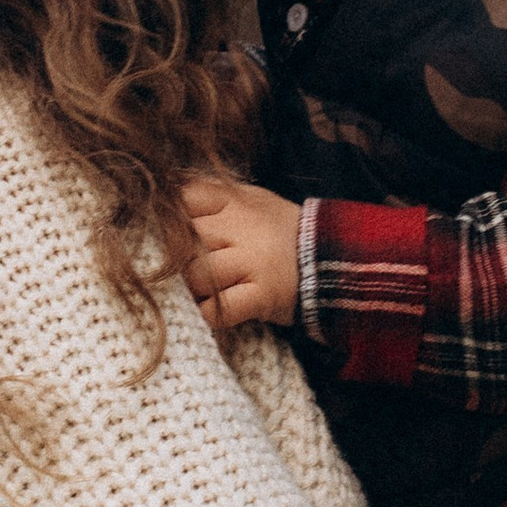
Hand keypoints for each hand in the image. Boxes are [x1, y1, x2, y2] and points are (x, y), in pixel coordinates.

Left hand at [181, 177, 303, 332]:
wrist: (335, 260)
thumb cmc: (284, 230)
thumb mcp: (255, 200)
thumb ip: (216, 196)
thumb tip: (170, 192)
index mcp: (236, 202)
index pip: (184, 200)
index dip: (170, 217)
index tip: (171, 232)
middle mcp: (243, 230)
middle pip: (184, 240)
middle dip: (175, 258)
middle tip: (178, 268)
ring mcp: (253, 264)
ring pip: (196, 275)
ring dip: (190, 288)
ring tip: (199, 291)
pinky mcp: (262, 296)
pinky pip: (218, 310)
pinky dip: (208, 314)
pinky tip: (212, 310)